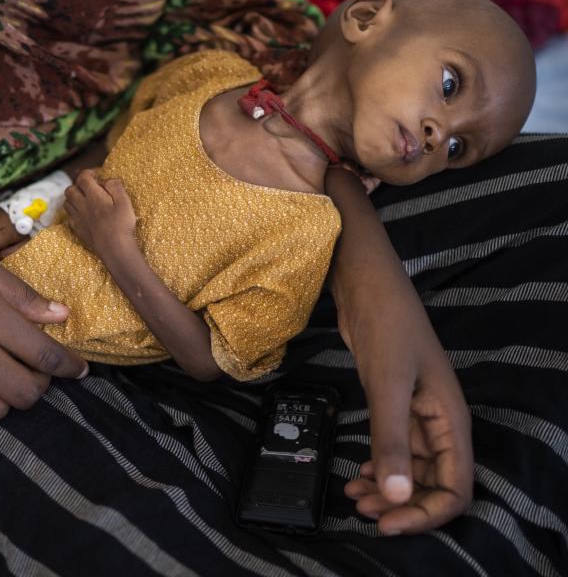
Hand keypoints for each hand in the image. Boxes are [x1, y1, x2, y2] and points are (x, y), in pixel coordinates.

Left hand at [64, 169, 135, 257]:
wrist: (113, 248)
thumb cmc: (121, 224)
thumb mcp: (124, 201)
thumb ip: (115, 186)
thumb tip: (107, 180)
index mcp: (93, 195)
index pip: (83, 178)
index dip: (88, 173)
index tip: (96, 174)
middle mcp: (81, 205)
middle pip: (70, 189)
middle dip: (78, 185)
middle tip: (89, 188)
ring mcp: (77, 217)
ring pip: (67, 202)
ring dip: (73, 198)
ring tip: (84, 199)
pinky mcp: (77, 229)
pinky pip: (69, 216)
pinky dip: (73, 211)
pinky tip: (83, 214)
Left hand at [339, 312, 473, 534]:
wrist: (368, 287)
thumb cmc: (386, 326)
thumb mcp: (387, 386)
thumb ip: (392, 440)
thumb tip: (396, 497)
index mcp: (450, 422)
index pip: (456, 489)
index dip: (425, 514)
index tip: (387, 522)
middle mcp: (439, 424)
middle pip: (433, 485)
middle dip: (401, 505)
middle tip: (362, 510)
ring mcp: (417, 416)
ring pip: (411, 470)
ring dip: (387, 489)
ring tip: (353, 495)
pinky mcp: (395, 407)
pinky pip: (395, 451)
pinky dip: (379, 468)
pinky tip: (358, 473)